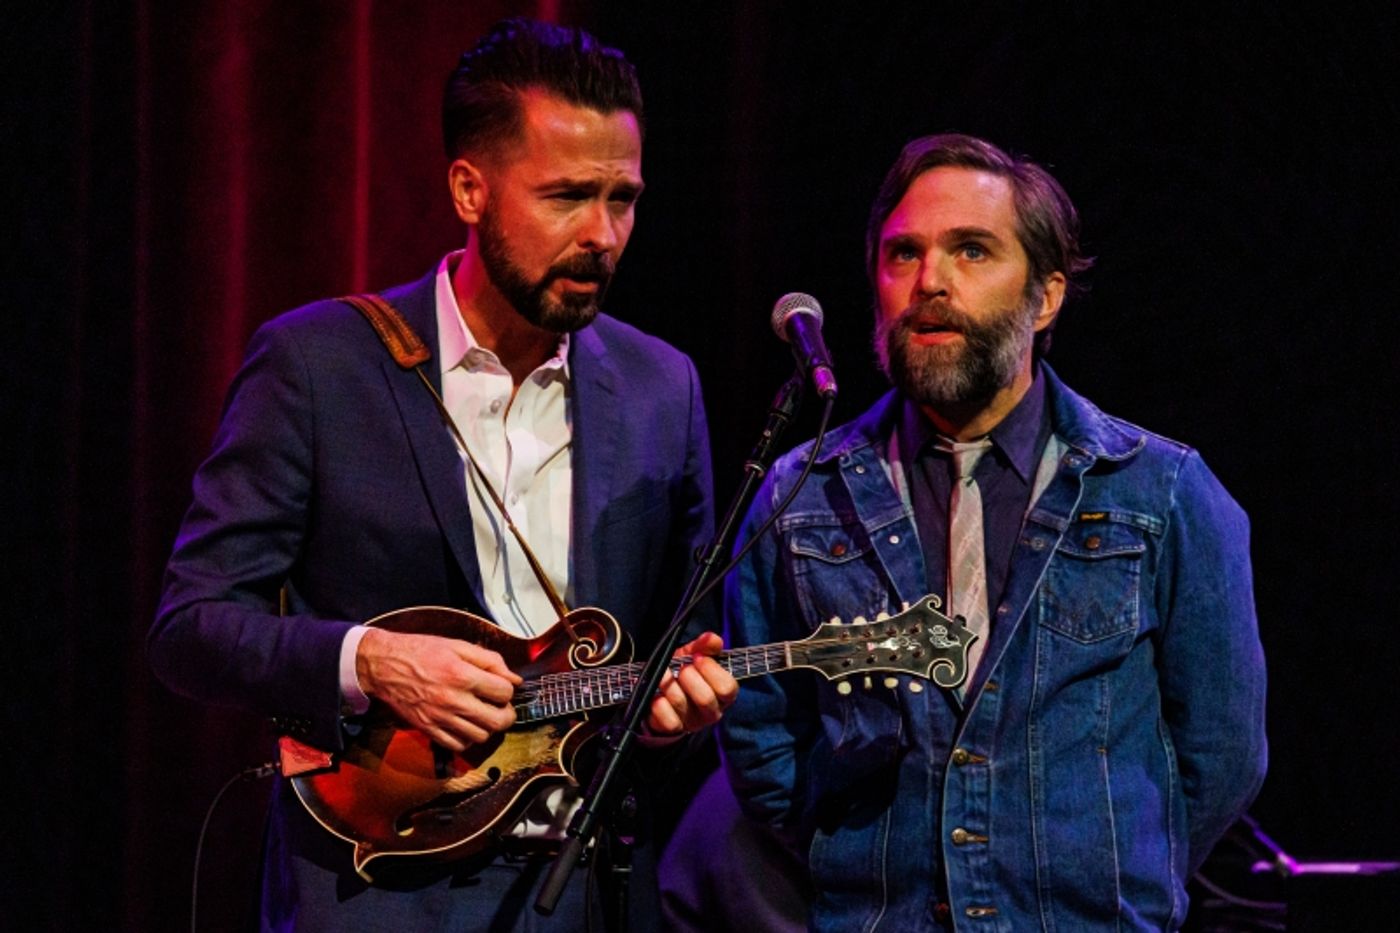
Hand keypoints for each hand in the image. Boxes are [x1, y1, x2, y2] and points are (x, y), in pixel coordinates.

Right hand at [355, 628, 520, 750]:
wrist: (384, 666)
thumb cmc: (421, 652)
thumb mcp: (458, 646)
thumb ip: (490, 660)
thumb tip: (513, 678)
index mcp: (462, 675)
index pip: (503, 692)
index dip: (508, 689)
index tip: (501, 686)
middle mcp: (453, 700)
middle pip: (497, 721)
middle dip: (507, 715)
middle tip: (501, 707)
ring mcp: (440, 718)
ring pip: (480, 736)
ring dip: (488, 727)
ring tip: (483, 714)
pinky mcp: (428, 729)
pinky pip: (458, 745)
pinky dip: (467, 738)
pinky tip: (466, 725)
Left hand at [644, 631, 738, 737]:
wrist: (660, 691)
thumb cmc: (683, 673)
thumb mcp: (694, 655)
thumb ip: (705, 646)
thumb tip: (711, 638)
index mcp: (723, 694)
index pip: (728, 688)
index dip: (711, 670)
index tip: (697, 657)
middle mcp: (712, 711)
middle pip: (706, 699)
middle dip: (689, 677)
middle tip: (681, 668)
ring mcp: (693, 722)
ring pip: (682, 705)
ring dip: (669, 685)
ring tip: (664, 675)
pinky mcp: (675, 729)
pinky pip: (669, 720)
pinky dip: (660, 705)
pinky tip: (657, 696)